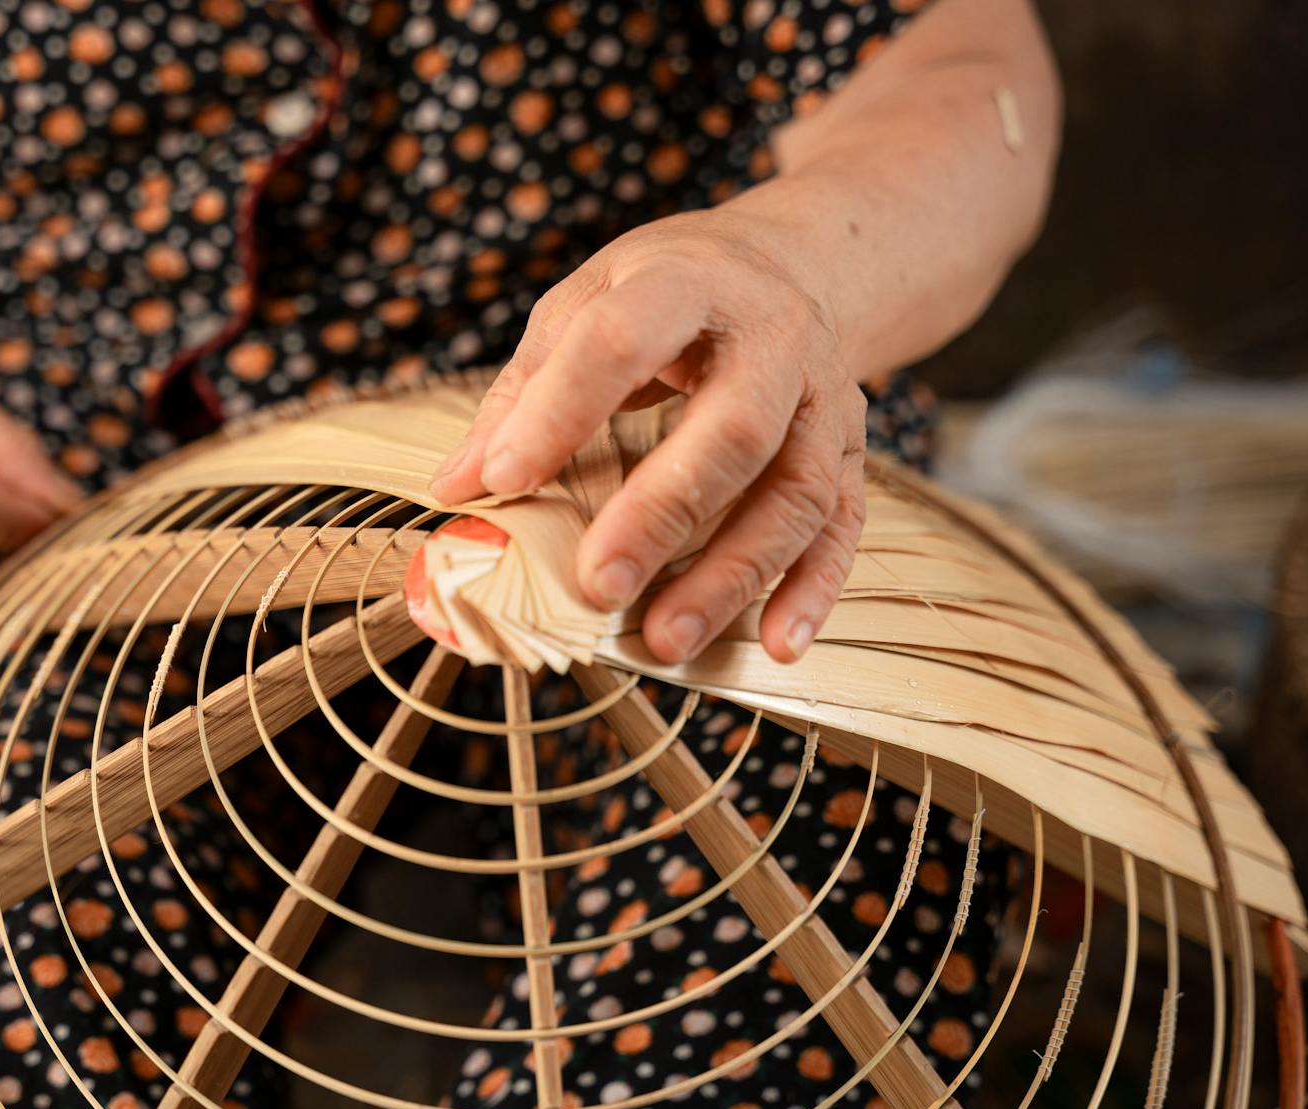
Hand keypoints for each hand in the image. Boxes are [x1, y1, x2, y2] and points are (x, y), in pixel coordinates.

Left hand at [430, 205, 866, 665]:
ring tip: (665, 638)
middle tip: (599, 585)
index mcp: (687, 282)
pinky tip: (774, 644)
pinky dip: (813, 590)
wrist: (787, 265)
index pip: (620, 341)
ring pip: (795, 492)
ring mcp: (824, 397)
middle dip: (662, 513)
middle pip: (732, 429)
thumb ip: (523, 391)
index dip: (560, 410)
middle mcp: (773, 337)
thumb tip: (456, 485)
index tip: (503, 477)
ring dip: (731, 574)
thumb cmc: (665, 295)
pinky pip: (841, 525)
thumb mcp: (585, 305)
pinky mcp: (850, 450)